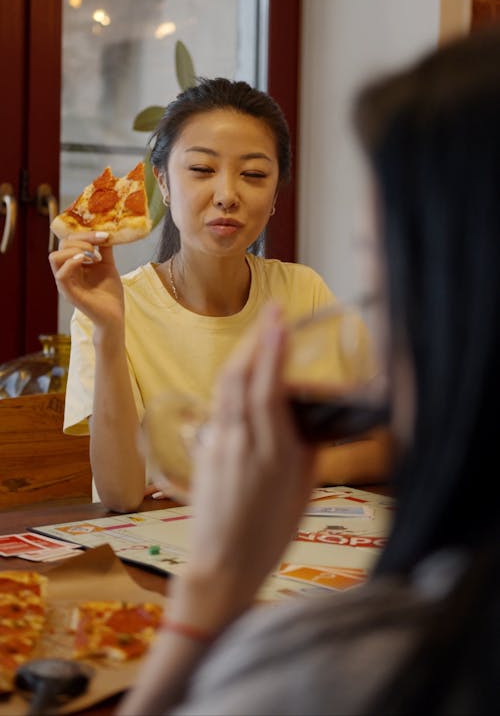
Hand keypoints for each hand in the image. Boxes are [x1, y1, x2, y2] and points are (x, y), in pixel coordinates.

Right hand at [49, 232, 124, 330]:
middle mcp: (66, 272)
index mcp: (74, 265)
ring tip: (93, 256)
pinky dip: (72, 263)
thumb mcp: (107, 265)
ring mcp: (66, 283)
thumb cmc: (109, 293)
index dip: (85, 234)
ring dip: (75, 250)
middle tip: (98, 248)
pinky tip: (87, 261)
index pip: (70, 241)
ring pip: (54, 257)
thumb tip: (106, 231)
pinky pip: (61, 275)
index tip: (105, 235)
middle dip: (81, 240)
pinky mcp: (69, 293)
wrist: (114, 315)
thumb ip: (104, 250)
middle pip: (61, 245)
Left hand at [170, 302, 315, 631]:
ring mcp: (218, 444)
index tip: (279, 321)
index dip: (272, 351)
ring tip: (260, 332)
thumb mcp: (302, 492)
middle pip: (241, 377)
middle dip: (256, 338)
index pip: (267, 390)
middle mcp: (240, 443)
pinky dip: (234, 377)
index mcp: (271, 455)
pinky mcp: (205, 449)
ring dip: (243, 352)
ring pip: (226, 385)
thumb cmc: (270, 536)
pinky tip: (244, 370)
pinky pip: (220, 402)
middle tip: (272, 311)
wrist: (222, 567)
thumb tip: (307, 417)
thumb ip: (304, 449)